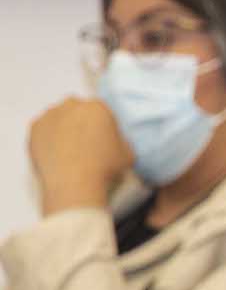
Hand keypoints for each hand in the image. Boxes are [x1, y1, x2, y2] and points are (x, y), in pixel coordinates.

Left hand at [28, 97, 133, 213]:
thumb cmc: (102, 168)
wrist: (73, 183)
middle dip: (80, 122)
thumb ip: (121, 141)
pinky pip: (43, 130)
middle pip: (77, 109)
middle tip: (85, 144)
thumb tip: (114, 141)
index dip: (102, 126)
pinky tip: (57, 154)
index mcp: (98, 107)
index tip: (102, 140)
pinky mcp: (34, 128)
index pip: (101, 111)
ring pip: (58, 118)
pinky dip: (48, 138)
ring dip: (63, 128)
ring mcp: (50, 116)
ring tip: (69, 151)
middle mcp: (72, 105)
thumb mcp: (128, 154)